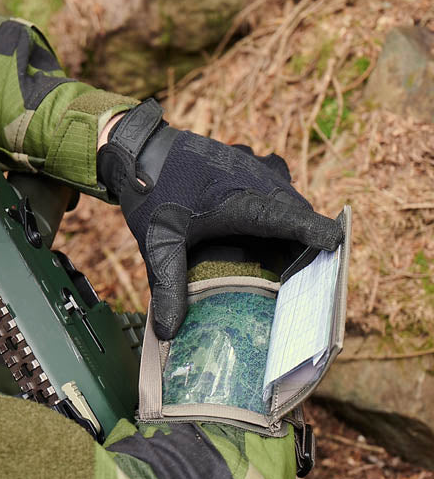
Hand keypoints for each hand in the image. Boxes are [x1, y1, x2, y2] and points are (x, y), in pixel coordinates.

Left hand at [97, 99, 342, 340]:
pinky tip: (266, 233)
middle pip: (294, 213)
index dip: (313, 233)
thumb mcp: (158, 241)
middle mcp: (255, 180)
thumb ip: (167, 284)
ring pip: (288, 200)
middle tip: (307, 279)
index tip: (338, 244)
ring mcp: (254, 167)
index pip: (288, 218)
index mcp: (240, 199)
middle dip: (305, 243)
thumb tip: (168, 331)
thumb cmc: (151, 191)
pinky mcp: (248, 164)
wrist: (140, 147)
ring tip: (291, 261)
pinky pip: (277, 189)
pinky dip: (280, 212)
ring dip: (293, 226)